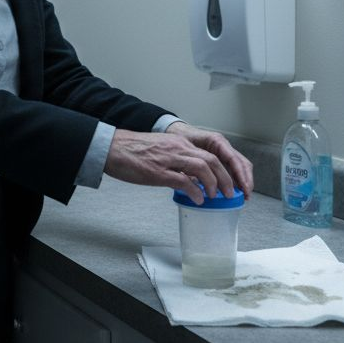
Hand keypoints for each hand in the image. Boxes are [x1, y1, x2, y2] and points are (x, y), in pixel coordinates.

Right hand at [104, 124, 251, 204]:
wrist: (112, 147)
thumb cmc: (132, 151)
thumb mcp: (160, 151)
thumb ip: (177, 162)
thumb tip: (189, 179)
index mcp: (179, 143)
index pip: (210, 154)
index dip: (224, 170)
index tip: (229, 182)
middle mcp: (178, 148)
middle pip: (212, 161)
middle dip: (226, 178)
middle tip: (231, 193)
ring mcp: (169, 159)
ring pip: (203, 168)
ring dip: (214, 184)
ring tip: (216, 197)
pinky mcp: (158, 171)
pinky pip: (184, 181)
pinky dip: (195, 191)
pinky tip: (198, 199)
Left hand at [166, 122, 253, 196]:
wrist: (177, 131)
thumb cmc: (181, 138)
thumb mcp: (185, 148)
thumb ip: (194, 162)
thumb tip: (200, 181)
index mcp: (216, 141)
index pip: (234, 159)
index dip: (240, 175)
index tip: (244, 188)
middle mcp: (223, 146)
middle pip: (241, 163)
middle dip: (246, 180)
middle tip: (246, 195)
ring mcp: (223, 151)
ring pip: (239, 166)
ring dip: (243, 181)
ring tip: (243, 196)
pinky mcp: (220, 157)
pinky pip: (232, 168)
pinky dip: (235, 180)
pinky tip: (235, 190)